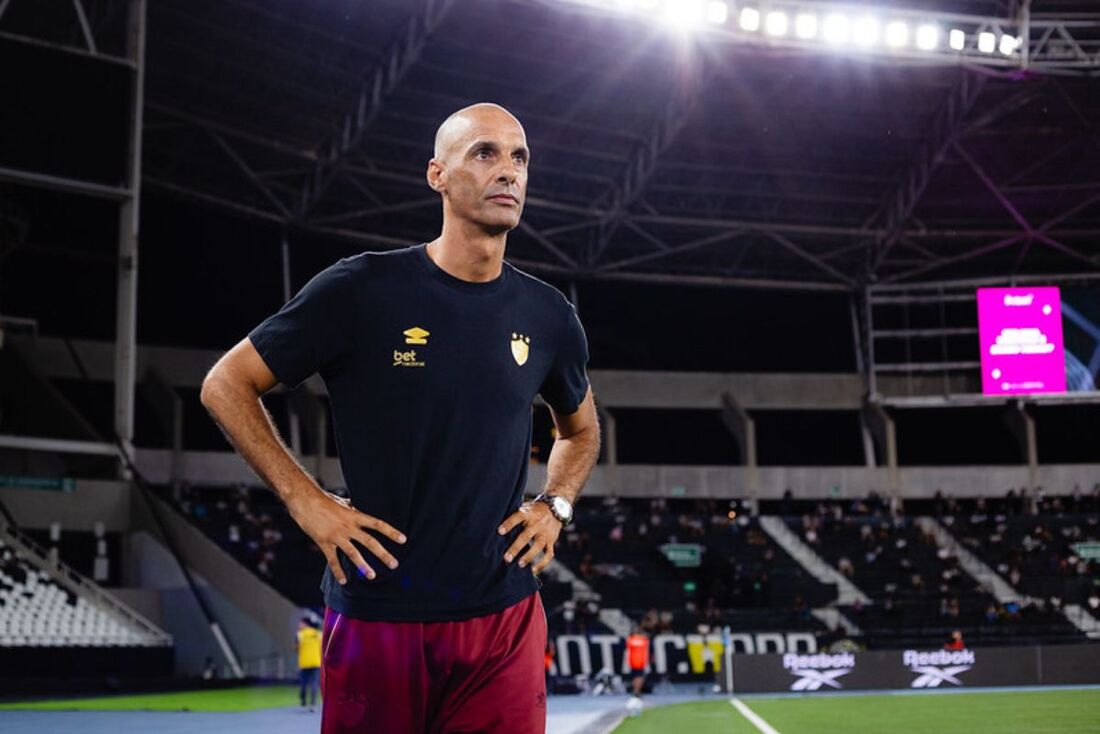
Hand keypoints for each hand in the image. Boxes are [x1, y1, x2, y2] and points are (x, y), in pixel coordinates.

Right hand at [288, 489, 405, 584]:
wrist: (304, 500)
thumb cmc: (323, 499)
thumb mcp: (341, 502)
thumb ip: (351, 507)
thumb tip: (357, 506)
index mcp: (354, 516)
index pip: (377, 524)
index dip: (391, 532)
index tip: (403, 539)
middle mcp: (348, 527)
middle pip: (370, 542)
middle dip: (383, 554)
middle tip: (394, 564)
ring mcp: (336, 536)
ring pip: (353, 553)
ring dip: (363, 565)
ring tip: (372, 576)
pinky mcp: (324, 542)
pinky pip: (332, 560)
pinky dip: (338, 572)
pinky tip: (344, 581)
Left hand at [497, 501, 562, 573]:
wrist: (556, 509)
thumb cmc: (534, 510)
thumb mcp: (525, 507)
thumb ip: (514, 515)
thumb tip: (495, 524)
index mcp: (528, 513)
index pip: (517, 517)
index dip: (508, 524)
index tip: (499, 531)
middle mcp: (537, 523)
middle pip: (526, 536)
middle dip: (516, 547)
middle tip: (507, 558)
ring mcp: (545, 533)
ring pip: (538, 546)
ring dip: (529, 556)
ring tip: (520, 564)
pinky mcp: (551, 541)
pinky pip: (548, 553)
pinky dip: (542, 563)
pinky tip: (534, 570)